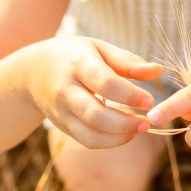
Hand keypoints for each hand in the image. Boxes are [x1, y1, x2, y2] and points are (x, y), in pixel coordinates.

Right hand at [28, 37, 162, 148]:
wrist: (32, 72)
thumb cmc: (74, 55)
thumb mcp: (99, 49)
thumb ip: (128, 61)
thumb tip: (158, 71)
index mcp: (77, 63)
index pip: (104, 83)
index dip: (129, 95)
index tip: (150, 100)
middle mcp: (65, 90)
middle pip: (95, 114)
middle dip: (124, 123)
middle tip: (147, 121)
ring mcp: (61, 111)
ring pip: (90, 135)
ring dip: (119, 137)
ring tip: (139, 128)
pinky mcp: (62, 126)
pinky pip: (87, 140)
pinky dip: (109, 142)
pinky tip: (125, 133)